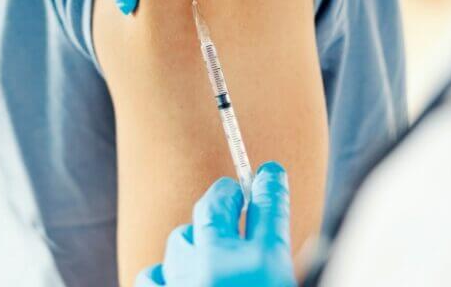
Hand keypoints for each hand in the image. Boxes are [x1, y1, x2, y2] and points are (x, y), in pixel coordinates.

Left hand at [136, 162, 296, 286]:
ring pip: (182, 236)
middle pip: (216, 204)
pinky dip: (165, 272)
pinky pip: (152, 273)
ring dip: (196, 239)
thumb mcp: (290, 284)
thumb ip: (287, 267)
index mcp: (262, 268)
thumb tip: (298, 245)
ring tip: (207, 250)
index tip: (270, 173)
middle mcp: (218, 267)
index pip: (269, 206)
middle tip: (234, 191)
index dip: (270, 185)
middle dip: (226, 193)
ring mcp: (183, 280)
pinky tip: (176, 277)